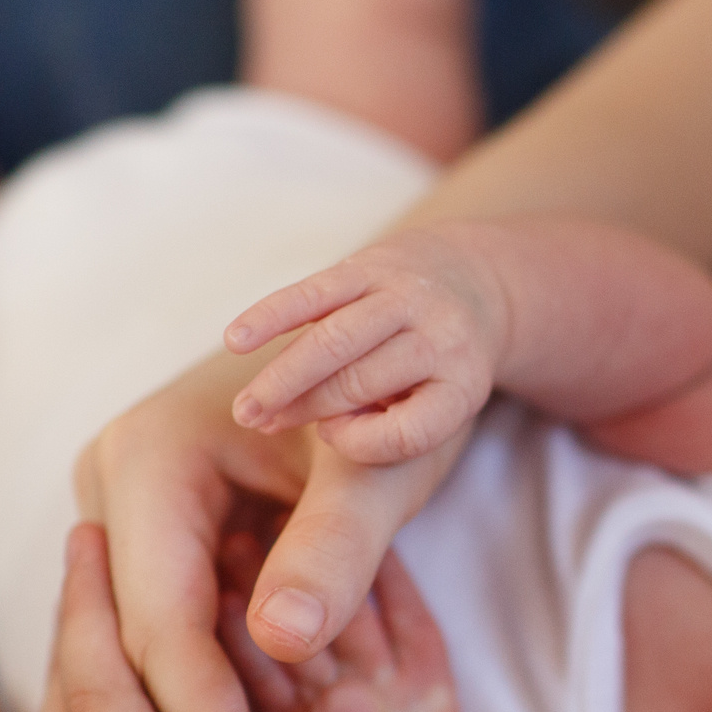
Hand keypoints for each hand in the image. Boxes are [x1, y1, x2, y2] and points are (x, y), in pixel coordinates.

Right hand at [76, 348, 462, 711]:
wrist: (402, 337)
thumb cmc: (396, 388)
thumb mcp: (377, 469)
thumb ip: (334, 549)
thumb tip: (287, 643)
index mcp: (141, 461)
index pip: (161, 623)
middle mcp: (113, 492)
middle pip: (144, 652)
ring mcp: (132, 523)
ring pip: (160, 658)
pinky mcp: (166, 548)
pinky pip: (186, 642)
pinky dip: (232, 704)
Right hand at [226, 223, 508, 466]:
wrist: (474, 280)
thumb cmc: (440, 364)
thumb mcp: (440, 401)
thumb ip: (392, 422)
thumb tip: (323, 426)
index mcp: (463, 384)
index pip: (410, 430)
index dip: (362, 443)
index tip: (330, 438)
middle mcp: (441, 339)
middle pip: (361, 382)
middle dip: (301, 408)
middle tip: (255, 426)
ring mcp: (406, 298)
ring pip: (333, 340)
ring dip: (281, 376)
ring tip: (245, 409)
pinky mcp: (372, 267)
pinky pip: (314, 292)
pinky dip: (272, 316)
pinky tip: (236, 339)